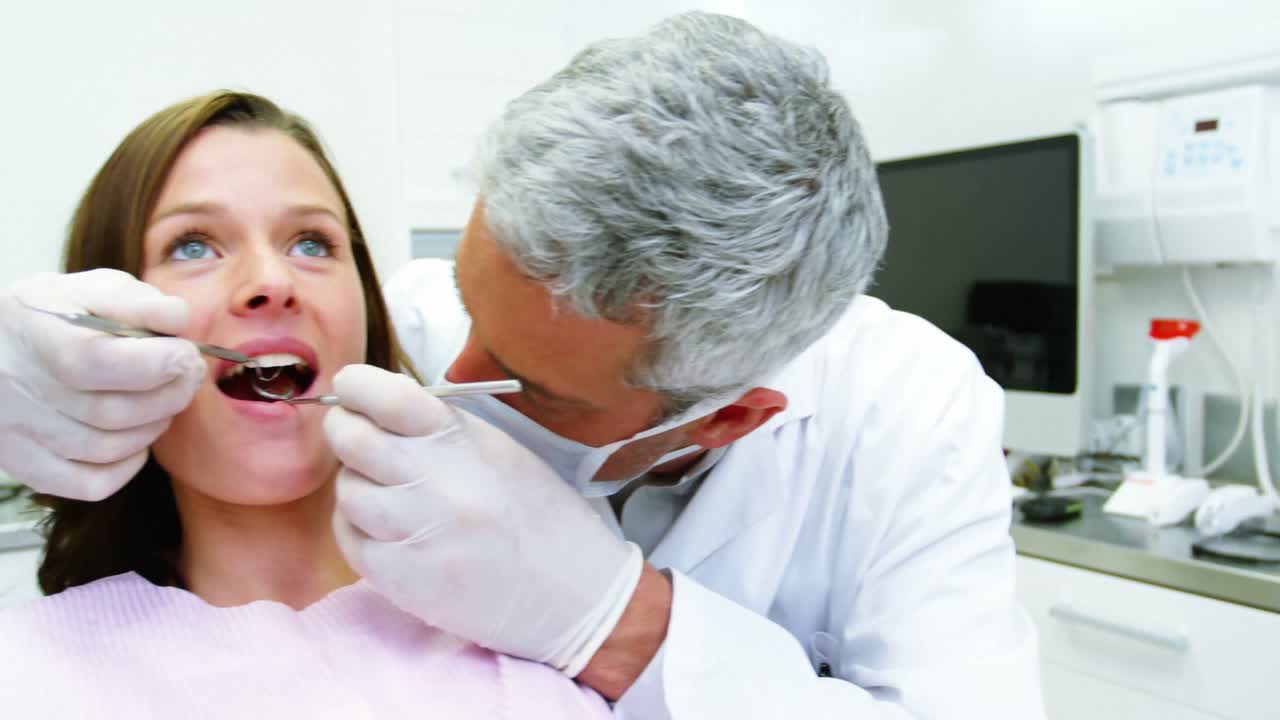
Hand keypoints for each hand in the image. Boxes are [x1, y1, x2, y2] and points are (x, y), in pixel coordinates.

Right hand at [0, 269, 204, 499]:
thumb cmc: (51, 316)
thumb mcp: (89, 290)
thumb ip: (135, 301)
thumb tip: (178, 319)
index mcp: (35, 334)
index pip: (98, 361)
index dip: (155, 364)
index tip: (185, 354)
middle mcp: (18, 387)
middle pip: (110, 411)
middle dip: (168, 395)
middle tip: (187, 376)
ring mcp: (16, 430)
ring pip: (104, 449)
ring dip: (151, 427)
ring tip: (163, 402)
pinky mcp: (21, 462)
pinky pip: (86, 485)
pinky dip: (125, 469)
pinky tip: (137, 441)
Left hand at [325, 364, 643, 675]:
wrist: (576, 594)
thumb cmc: (542, 517)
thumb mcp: (502, 452)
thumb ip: (442, 429)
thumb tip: (380, 409)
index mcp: (464, 443)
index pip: (389, 398)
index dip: (358, 386)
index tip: (351, 386)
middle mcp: (437, 483)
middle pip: (352, 441)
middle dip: (345, 430)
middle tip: (353, 434)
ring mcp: (418, 533)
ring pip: (348, 492)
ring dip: (358, 486)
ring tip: (387, 492)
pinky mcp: (404, 580)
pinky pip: (352, 542)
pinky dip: (359, 529)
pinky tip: (387, 528)